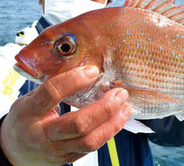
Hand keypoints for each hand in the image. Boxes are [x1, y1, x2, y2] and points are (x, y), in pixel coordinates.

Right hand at [0, 66, 131, 165]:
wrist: (16, 150)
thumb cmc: (26, 119)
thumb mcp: (30, 100)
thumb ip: (53, 88)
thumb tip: (84, 69)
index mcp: (29, 112)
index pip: (51, 94)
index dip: (73, 80)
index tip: (93, 71)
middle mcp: (43, 134)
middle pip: (78, 124)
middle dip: (104, 107)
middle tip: (119, 93)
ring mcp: (57, 150)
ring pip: (90, 140)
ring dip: (113, 122)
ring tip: (125, 107)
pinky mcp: (68, 158)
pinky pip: (93, 147)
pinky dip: (109, 131)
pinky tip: (118, 119)